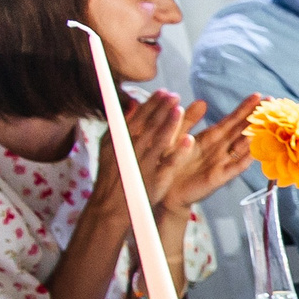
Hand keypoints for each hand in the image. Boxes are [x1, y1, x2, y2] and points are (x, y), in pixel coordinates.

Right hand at [88, 91, 198, 221]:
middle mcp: (130, 151)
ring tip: (180, 109)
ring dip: (169, 125)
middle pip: (148, 126)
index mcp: (120, 141)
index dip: (151, 104)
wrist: (109, 207)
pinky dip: (177, 152)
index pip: (138, 119)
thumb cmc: (113, 175)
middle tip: (174, 95)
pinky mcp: (154, 180)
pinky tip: (189, 140)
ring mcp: (143, 165)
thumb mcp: (112, 148)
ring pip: (157, 142)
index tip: (163, 91)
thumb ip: (122, 126)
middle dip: (161, 109)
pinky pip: (168, 164)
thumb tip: (132, 104)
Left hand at [151, 94, 258, 211]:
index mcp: (210, 137)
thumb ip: (187, 120)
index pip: (232, 120)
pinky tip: (255, 153)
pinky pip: (234, 168)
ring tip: (269, 125)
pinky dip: (244, 160)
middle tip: (274, 105)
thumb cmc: (170, 163)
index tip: (259, 96)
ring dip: (255, 136)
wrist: (165, 190)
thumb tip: (202, 102)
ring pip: (242, 147)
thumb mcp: (175, 136)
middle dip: (257, 117)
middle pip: (241, 130)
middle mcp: (220, 148)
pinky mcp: (217, 178)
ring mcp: (221, 163)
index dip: (245, 108)